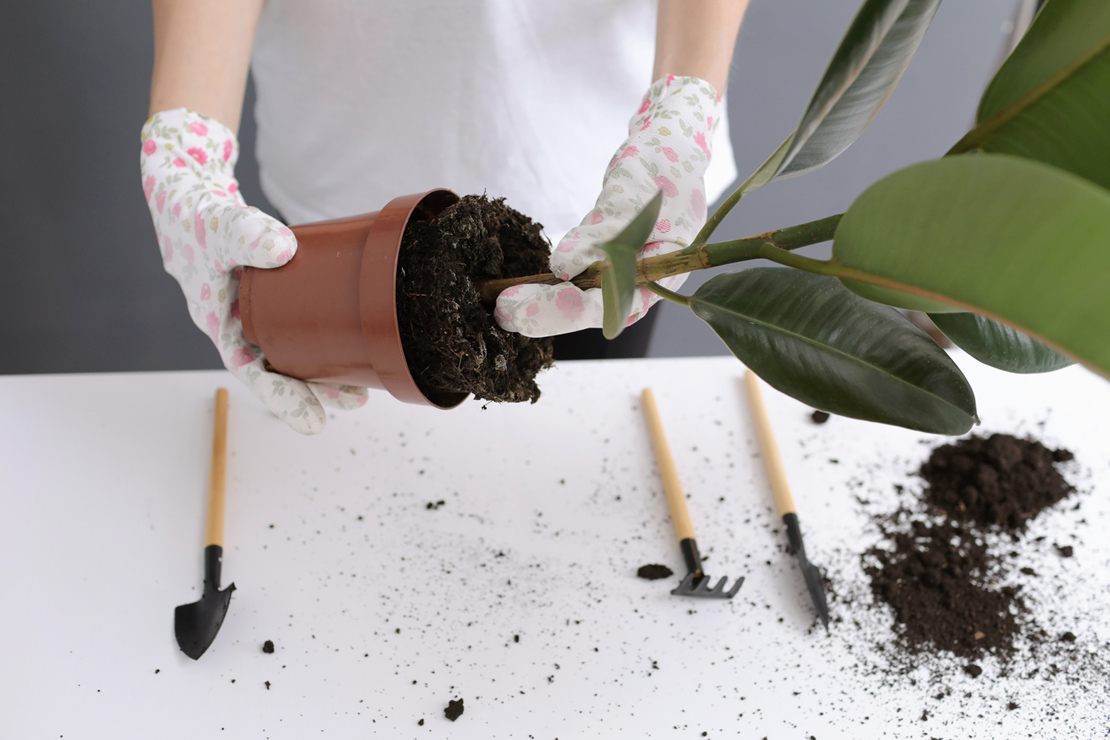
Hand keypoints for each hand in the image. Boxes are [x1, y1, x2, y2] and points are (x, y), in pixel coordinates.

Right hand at [141, 108, 366, 433]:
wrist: (187, 186)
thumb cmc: (192, 211)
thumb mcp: (218, 224)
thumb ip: (246, 234)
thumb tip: (283, 248)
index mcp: (218, 320)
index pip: (251, 371)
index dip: (283, 398)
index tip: (315, 423)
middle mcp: (236, 321)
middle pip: (278, 366)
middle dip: (315, 388)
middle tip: (357, 400)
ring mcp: (253, 307)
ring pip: (291, 347)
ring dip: (323, 366)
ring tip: (362, 383)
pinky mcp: (270, 289)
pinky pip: (297, 321)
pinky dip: (322, 333)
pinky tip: (352, 339)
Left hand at [495, 76, 722, 336]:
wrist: (668, 150)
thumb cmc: (661, 170)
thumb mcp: (633, 197)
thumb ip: (602, 234)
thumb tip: (564, 268)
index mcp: (658, 279)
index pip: (609, 306)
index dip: (563, 311)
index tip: (523, 308)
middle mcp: (638, 285)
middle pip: (587, 310)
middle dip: (543, 312)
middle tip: (502, 312)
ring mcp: (620, 275)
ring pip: (574, 299)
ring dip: (538, 303)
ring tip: (500, 307)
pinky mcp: (601, 261)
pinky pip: (570, 280)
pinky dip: (544, 284)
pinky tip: (516, 289)